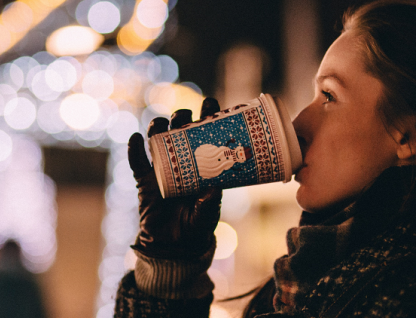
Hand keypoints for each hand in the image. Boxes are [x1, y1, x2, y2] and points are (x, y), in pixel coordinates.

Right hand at [128, 98, 222, 259]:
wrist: (173, 247)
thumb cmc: (195, 227)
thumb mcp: (206, 215)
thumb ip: (209, 204)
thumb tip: (213, 189)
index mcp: (202, 166)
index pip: (206, 137)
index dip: (207, 118)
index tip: (211, 103)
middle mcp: (182, 163)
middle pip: (180, 133)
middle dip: (182, 118)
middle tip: (185, 115)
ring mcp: (162, 170)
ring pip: (158, 142)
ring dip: (158, 128)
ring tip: (161, 123)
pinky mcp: (145, 182)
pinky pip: (137, 163)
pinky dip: (134, 150)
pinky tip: (135, 139)